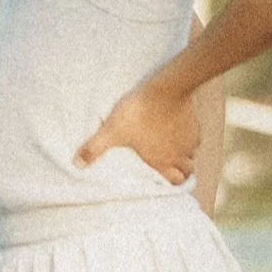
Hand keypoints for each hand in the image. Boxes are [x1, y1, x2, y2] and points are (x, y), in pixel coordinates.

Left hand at [76, 77, 199, 182]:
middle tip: (168, 166)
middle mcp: (179, 154)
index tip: (164, 180)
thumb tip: (76, 165)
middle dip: (179, 171)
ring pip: (191, 154)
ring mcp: (189, 140)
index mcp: (161, 161)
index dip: (171, 182)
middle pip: (187, 170)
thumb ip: (94, 149)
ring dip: (183, 154)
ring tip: (171, 149)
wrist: (166, 89)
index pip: (176, 181)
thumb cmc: (138, 112)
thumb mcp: (112, 131)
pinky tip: (177, 130)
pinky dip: (188, 137)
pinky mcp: (194, 124)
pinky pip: (195, 137)